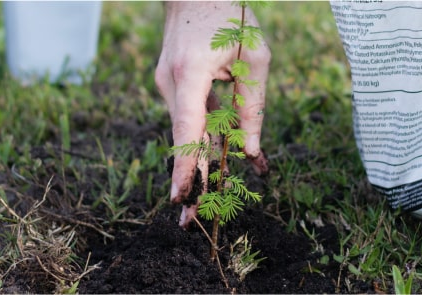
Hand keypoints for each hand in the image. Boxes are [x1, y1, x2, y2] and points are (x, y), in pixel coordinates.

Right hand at [155, 2, 269, 227]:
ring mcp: (166, 85)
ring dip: (201, 162)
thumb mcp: (255, 57)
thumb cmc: (230, 17)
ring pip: (187, 133)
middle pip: (183, 140)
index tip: (181, 197)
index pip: (186, 127)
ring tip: (210, 197)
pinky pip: (188, 119)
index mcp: (191, 71)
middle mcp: (171, 83)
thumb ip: (253, 106)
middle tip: (188, 220)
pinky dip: (203, 140)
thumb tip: (250, 151)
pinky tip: (218, 158)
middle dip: (188, 180)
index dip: (185, 165)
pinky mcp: (170, 87)